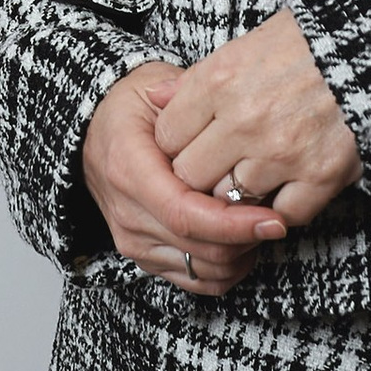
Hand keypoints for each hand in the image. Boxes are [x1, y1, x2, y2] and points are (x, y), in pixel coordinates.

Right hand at [81, 63, 289, 296]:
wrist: (93, 131)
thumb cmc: (129, 107)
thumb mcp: (155, 88)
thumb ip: (192, 100)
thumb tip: (232, 113)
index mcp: (128, 169)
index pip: (186, 214)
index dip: (234, 224)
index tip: (274, 218)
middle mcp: (128, 214)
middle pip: (201, 250)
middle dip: (248, 239)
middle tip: (277, 214)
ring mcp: (134, 241)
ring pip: (204, 271)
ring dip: (241, 254)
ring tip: (260, 222)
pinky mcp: (145, 258)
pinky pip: (197, 282)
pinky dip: (227, 269)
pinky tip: (242, 241)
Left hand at [148, 9, 361, 231]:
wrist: (369, 48)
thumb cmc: (304, 44)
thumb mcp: (242, 46)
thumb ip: (195, 79)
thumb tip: (153, 99)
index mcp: (220, 80)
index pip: (167, 136)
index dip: (176, 143)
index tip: (191, 141)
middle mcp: (245, 119)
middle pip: (190, 176)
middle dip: (200, 173)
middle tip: (217, 163)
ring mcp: (282, 152)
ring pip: (231, 199)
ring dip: (240, 190)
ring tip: (254, 170)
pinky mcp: (321, 176)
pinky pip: (282, 215)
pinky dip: (282, 207)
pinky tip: (286, 186)